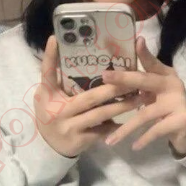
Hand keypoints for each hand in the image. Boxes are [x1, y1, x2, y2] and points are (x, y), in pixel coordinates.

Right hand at [33, 36, 144, 157]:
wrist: (49, 147)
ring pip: (100, 115)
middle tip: (132, 79)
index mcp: (48, 95)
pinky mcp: (81, 140)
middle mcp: (59, 110)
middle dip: (113, 88)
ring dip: (121, 106)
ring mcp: (70, 127)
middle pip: (89, 97)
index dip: (50, 56)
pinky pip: (102, 131)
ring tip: (139, 98)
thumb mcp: (47, 95)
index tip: (55, 38)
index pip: (47, 72)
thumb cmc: (50, 114)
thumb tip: (63, 49)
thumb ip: (55, 77)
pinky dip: (115, 125)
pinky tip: (130, 119)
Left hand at [101, 36, 185, 156]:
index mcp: (165, 75)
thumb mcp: (156, 92)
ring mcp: (179, 102)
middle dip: (124, 79)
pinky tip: (134, 146)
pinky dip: (144, 139)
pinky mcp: (181, 119)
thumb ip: (142, 81)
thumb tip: (120, 68)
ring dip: (126, 129)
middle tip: (105, 77)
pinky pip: (157, 130)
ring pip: (145, 114)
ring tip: (110, 140)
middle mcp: (173, 84)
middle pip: (145, 81)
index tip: (137, 41)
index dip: (144, 52)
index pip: (152, 62)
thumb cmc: (167, 107)